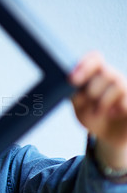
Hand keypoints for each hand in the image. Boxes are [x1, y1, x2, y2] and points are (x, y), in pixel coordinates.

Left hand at [70, 52, 126, 168]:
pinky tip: (112, 114)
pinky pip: (126, 99)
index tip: (72, 79)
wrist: (107, 134)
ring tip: (97, 112)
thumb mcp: (79, 105)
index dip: (84, 64)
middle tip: (88, 100)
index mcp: (95, 74)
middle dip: (92, 88)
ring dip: (103, 101)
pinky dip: (117, 108)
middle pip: (105, 71)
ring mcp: (125, 87)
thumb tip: (70, 84)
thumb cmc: (90, 114)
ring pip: (116, 84)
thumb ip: (75, 94)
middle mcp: (112, 77)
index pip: (94, 58)